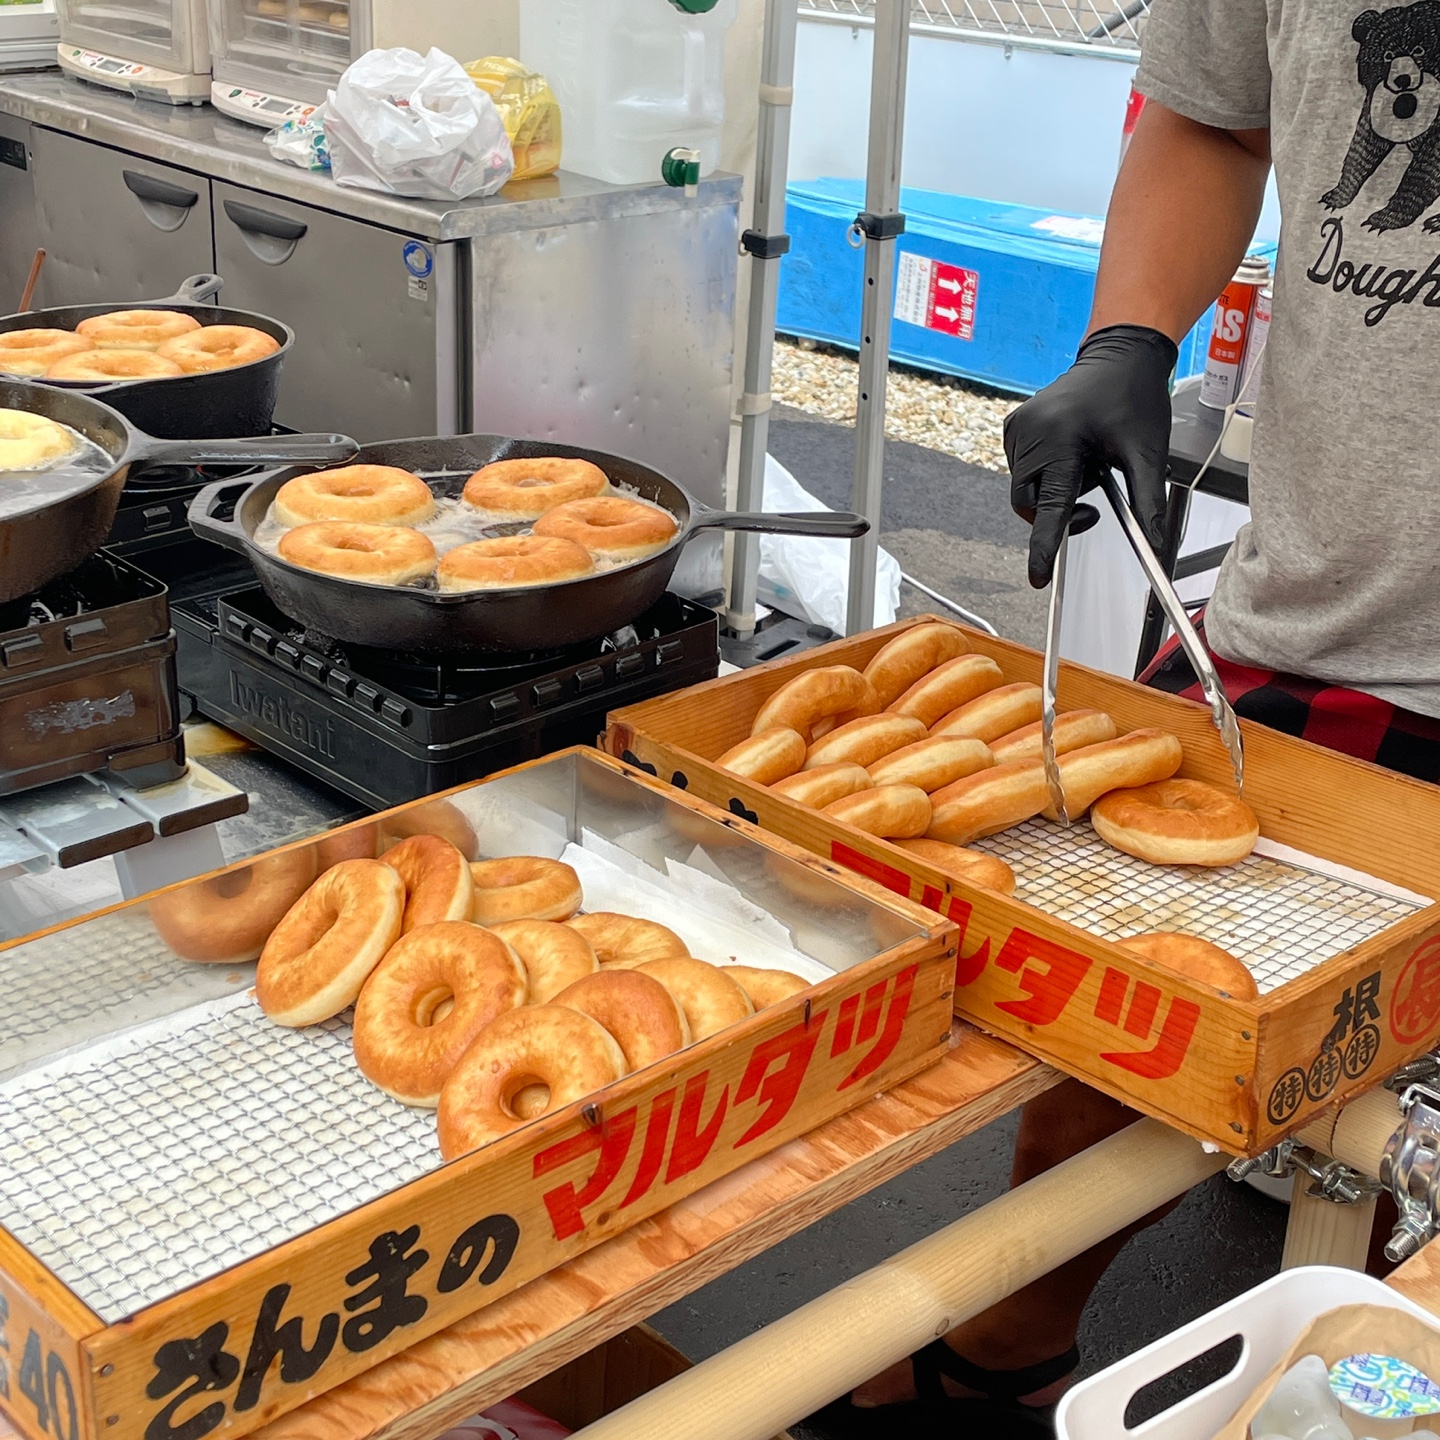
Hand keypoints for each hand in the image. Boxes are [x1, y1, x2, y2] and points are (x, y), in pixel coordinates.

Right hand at [1004, 324, 1177, 587]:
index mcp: (1061, 439)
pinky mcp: (1013, 428)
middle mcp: (1031, 433)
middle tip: (1095, 504)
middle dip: (1059, 512)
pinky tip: (1071, 452)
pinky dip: (1046, 474)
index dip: (1045, 546)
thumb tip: (1154, 543)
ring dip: (1055, 490)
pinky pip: (1023, 470)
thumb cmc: (1134, 398)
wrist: (1119, 355)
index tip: (1039, 577)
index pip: (1051, 507)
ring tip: (1087, 462)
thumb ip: (1147, 501)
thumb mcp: (1147, 452)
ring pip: (1027, 489)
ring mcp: (1017, 429)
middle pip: (1031, 502)